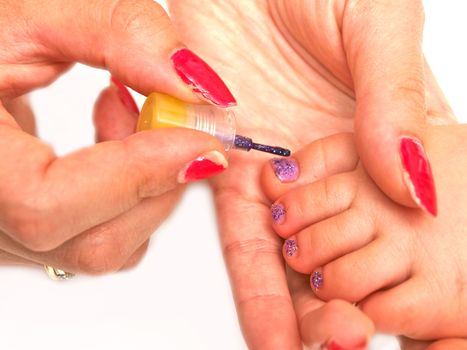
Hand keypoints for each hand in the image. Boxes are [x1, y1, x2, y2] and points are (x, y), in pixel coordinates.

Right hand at [0, 0, 233, 271]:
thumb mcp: (36, 17)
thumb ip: (120, 35)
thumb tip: (197, 87)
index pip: (47, 206)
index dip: (137, 176)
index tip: (200, 142)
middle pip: (95, 243)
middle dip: (157, 182)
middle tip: (165, 116)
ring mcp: (7, 237)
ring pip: (107, 249)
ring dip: (148, 187)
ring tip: (124, 117)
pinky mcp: (34, 235)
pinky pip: (104, 237)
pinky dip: (133, 197)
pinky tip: (113, 143)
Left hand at [167, 0, 452, 346]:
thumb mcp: (376, 28)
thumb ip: (396, 103)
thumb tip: (420, 185)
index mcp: (378, 136)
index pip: (395, 218)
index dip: (397, 265)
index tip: (387, 313)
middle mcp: (328, 162)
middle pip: (338, 247)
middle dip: (338, 301)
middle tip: (340, 344)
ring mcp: (273, 165)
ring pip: (284, 251)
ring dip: (293, 304)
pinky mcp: (220, 157)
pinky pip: (232, 224)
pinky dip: (250, 272)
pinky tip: (263, 321)